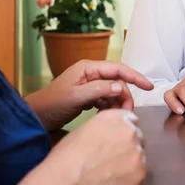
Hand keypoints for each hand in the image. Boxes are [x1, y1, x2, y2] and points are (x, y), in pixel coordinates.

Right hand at [3, 109, 145, 184]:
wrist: (65, 183)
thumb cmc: (68, 156)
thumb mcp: (87, 128)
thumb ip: (107, 126)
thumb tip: (113, 134)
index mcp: (117, 117)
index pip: (131, 120)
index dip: (123, 132)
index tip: (117, 141)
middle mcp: (131, 132)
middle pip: (137, 138)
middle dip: (128, 147)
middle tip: (112, 159)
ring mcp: (138, 154)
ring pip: (139, 157)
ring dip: (130, 164)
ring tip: (110, 173)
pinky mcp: (140, 176)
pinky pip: (139, 177)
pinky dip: (130, 181)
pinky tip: (113, 184)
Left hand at [25, 60, 153, 130]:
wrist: (36, 117)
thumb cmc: (52, 104)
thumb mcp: (77, 97)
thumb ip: (99, 89)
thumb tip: (121, 86)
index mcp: (89, 68)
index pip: (118, 69)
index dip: (135, 76)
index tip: (149, 86)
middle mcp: (91, 73)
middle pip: (117, 81)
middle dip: (125, 96)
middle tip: (127, 113)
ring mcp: (89, 84)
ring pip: (113, 91)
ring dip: (117, 103)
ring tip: (115, 116)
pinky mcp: (87, 95)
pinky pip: (105, 98)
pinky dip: (109, 107)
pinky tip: (106, 115)